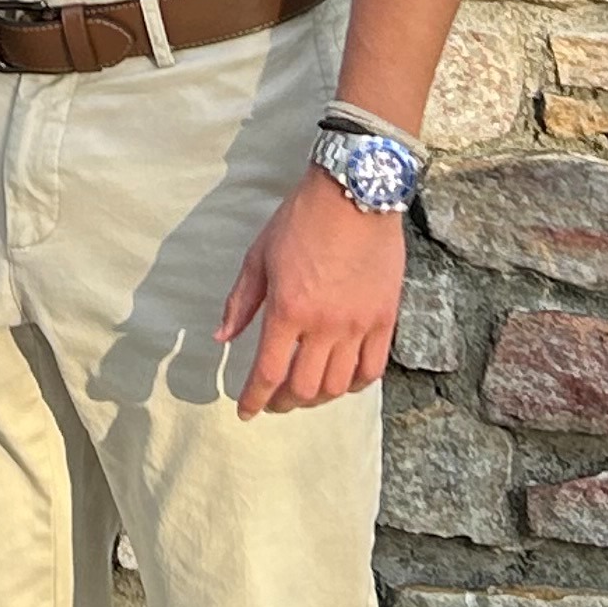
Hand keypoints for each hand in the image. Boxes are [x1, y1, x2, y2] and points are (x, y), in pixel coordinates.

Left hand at [218, 175, 405, 417]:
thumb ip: (241, 302)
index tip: (245, 411)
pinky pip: (373, 369)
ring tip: (305, 393)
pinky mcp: (385, 319)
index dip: (254, 398)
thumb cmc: (301, 220)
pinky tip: (343, 382)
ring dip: (318, 397)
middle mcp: (325, 325)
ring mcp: (358, 325)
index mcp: (288, 309)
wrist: (354, 194)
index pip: (268, 372)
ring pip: (339, 385)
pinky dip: (356, 384)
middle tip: (274, 401)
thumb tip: (222, 337)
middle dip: (284, 402)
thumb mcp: (259, 255)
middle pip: (305, 387)